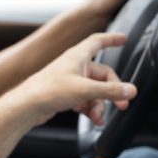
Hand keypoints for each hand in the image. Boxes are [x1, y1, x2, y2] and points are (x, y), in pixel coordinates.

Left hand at [17, 32, 136, 126]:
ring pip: (94, 90)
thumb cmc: (49, 90)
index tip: (123, 38)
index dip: (112, 39)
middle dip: (112, 91)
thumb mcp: (85, 90)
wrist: (27, 105)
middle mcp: (74, 66)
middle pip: (102, 75)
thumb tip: (130, 90)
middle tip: (121, 105)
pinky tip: (93, 119)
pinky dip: (90, 108)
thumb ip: (110, 91)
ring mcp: (69, 80)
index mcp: (77, 56)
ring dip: (100, 104)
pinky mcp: (65, 94)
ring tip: (99, 116)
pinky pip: (85, 99)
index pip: (98, 41)